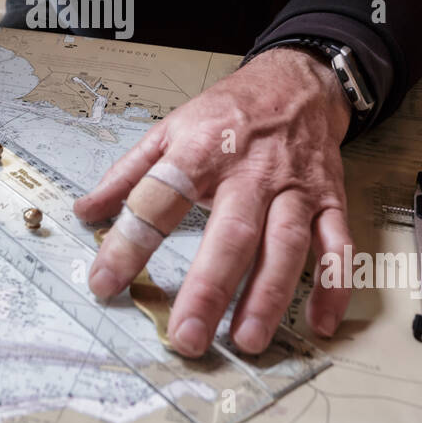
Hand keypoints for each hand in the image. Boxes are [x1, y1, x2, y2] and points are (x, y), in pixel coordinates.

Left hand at [74, 46, 352, 356]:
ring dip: (268, 295)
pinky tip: (319, 323)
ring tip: (247, 340)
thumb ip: (128, 174)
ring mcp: (293, 188)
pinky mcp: (329, 201)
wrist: (297, 82)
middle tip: (187, 335)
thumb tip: (84, 210)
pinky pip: (337, 247)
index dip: (128, 243)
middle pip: (230, 233)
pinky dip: (333, 286)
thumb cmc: (228, 111)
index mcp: (200, 152)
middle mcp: (249, 172)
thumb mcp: (169, 128)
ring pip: (284, 245)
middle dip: (209, 288)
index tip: (105, 282)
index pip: (158, 200)